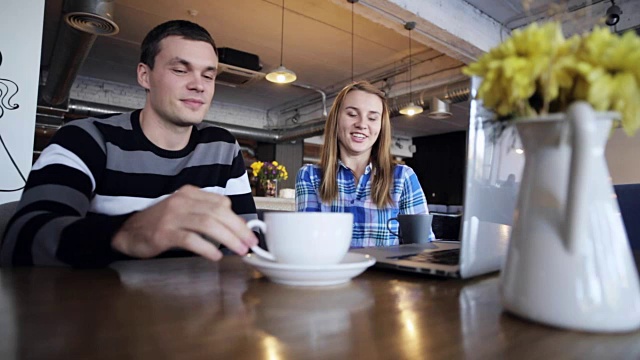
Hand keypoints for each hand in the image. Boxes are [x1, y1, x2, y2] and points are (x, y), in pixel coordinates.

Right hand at [111, 185, 257, 260]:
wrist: (127, 232)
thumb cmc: (159, 224)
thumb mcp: (184, 212)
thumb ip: (205, 215)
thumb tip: (234, 227)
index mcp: (189, 194)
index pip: (221, 202)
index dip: (237, 218)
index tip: (248, 232)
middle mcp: (182, 201)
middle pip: (218, 212)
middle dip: (238, 228)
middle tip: (250, 243)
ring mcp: (172, 216)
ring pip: (208, 223)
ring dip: (228, 238)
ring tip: (239, 250)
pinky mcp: (164, 233)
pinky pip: (190, 239)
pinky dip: (206, 247)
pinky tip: (216, 255)